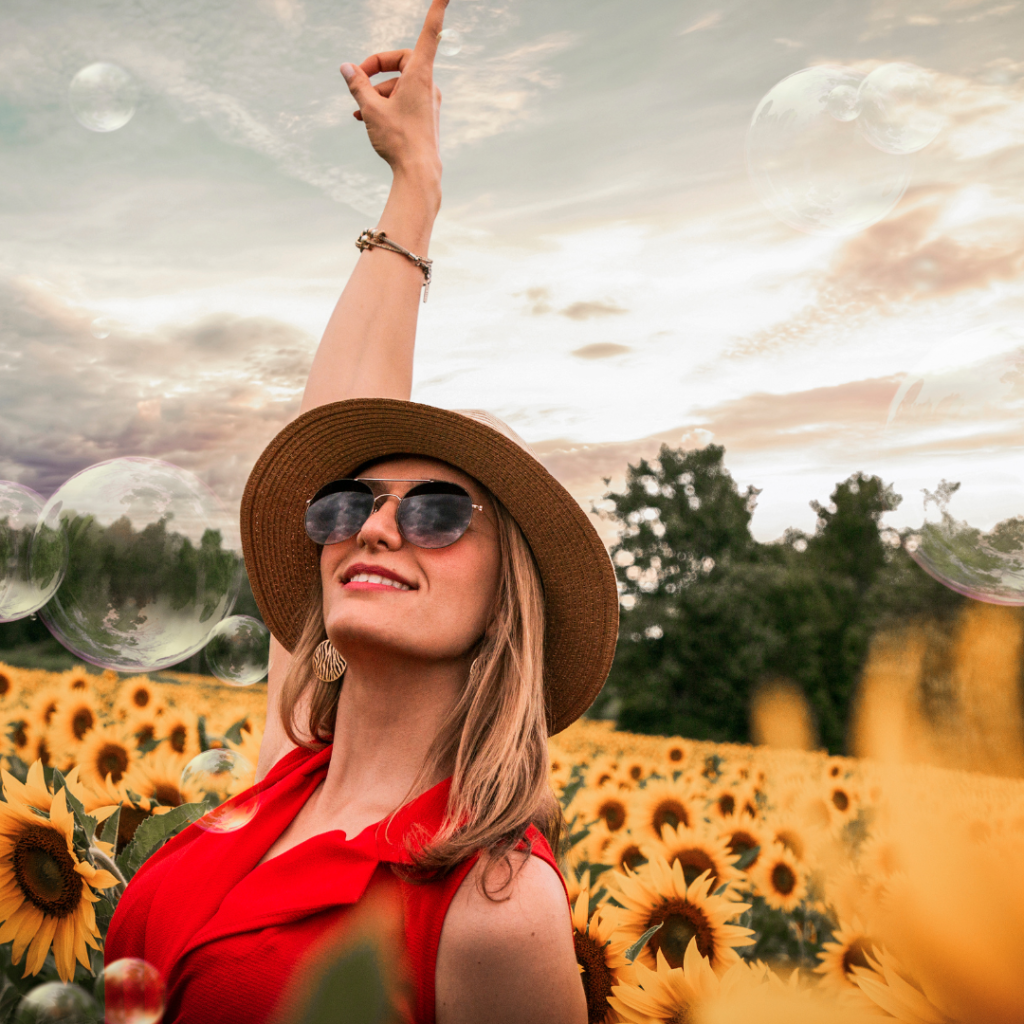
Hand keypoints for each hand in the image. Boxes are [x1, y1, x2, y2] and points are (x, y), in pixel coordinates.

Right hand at [340, 0, 446, 183]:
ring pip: (399, 85)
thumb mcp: (371, 109)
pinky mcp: (426, 117)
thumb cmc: (398, 140)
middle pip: (401, 62)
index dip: (436, 11)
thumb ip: (357, 85)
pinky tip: (366, 117)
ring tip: (358, 109)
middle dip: (376, 69)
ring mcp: (428, 102)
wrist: (419, 175)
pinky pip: (403, 101)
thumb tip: (346, 67)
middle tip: (357, 79)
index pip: (430, 34)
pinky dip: (386, 103)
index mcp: (420, 75)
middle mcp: (428, 85)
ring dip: (376, 92)